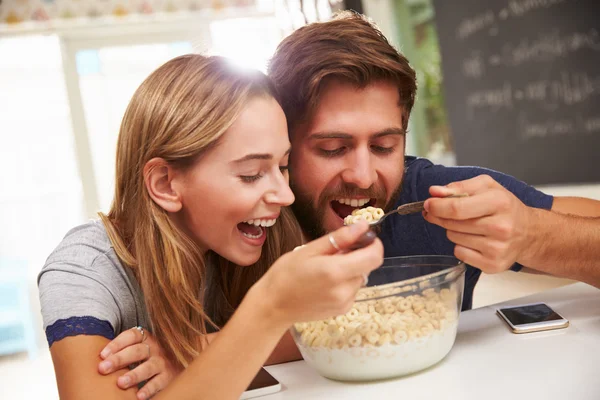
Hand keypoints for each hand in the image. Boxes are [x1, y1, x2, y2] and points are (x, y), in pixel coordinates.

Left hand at [98, 327, 181, 399]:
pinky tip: (138, 395)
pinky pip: (159, 382)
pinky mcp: (169, 376)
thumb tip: (95, 358)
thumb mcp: (139, 348)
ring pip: (148, 367)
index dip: (116, 343)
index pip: (131, 335)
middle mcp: (155, 348)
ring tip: (120, 383)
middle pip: (137, 350)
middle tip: (103, 368)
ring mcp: (163, 362)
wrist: (177, 363)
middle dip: (119, 359)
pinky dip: (149, 389)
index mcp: (145, 338)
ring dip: (134, 375)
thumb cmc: (148, 357)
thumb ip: (122, 350)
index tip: (102, 354)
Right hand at [256, 221, 383, 324]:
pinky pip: (352, 290)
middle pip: (367, 267)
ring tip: (326, 268)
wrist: (273, 306)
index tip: (364, 237)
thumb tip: (363, 226)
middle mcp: (344, 290)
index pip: (374, 257)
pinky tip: (326, 282)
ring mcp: (344, 303)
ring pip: (360, 278)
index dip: (374, 244)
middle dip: (357, 255)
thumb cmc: (285, 274)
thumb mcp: (309, 249)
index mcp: (336, 271)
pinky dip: (345, 282)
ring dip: (350, 269)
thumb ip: (339, 238)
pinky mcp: (342, 310)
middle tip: (335, 251)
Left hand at [423, 174, 533, 272]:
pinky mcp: (492, 265)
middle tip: (443, 213)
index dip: (437, 206)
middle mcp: (501, 227)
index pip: (457, 208)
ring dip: (453, 230)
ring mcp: (497, 248)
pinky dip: (461, 246)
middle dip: (441, 217)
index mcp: (499, 203)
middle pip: (452, 224)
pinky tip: (474, 240)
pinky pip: (459, 253)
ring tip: (469, 226)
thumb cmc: (505, 208)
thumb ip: (459, 186)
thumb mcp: (486, 187)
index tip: (428, 204)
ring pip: (453, 238)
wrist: (529, 233)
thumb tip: (435, 191)